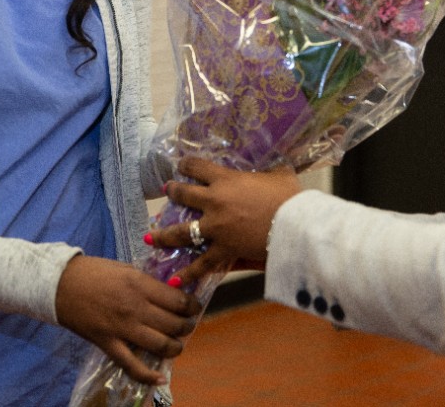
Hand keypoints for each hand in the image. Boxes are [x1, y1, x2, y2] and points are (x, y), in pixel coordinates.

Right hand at [54, 255, 202, 385]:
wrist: (59, 284)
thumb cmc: (93, 272)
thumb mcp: (126, 269)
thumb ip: (147, 283)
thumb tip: (167, 293)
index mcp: (140, 284)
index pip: (178, 301)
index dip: (192, 307)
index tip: (194, 308)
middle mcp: (135, 308)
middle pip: (174, 324)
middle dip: (187, 327)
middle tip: (187, 326)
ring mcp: (122, 328)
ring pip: (160, 345)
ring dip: (175, 348)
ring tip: (177, 345)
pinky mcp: (108, 344)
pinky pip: (132, 365)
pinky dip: (148, 375)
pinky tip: (160, 377)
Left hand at [151, 157, 301, 284]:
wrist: (294, 225)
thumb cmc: (289, 197)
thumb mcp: (280, 176)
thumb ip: (271, 173)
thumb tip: (277, 169)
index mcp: (225, 180)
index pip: (197, 168)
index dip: (187, 165)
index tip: (182, 166)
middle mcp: (213, 202)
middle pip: (184, 195)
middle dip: (173, 192)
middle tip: (167, 191)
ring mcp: (215, 228)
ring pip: (181, 232)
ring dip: (164, 234)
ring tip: (150, 237)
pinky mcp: (223, 250)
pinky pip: (202, 263)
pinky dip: (188, 272)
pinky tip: (175, 279)